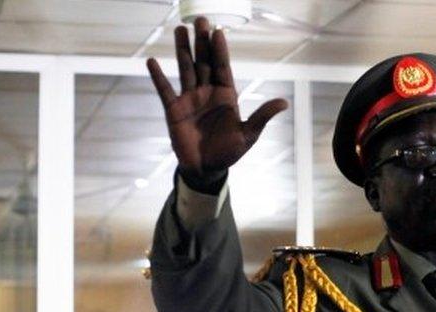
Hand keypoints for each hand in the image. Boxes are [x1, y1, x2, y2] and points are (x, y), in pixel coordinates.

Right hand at [146, 17, 287, 190]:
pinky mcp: (174, 110)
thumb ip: (262, 116)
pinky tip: (152, 61)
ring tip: (180, 29)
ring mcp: (190, 99)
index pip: (223, 67)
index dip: (220, 50)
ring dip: (183, 50)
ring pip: (186, 69)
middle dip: (202, 42)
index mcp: (226, 96)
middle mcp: (208, 93)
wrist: (207, 168)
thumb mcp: (248, 134)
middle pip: (204, 62)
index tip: (219, 32)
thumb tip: (284, 102)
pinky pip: (165, 90)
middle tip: (200, 19)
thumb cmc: (229, 152)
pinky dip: (158, 77)